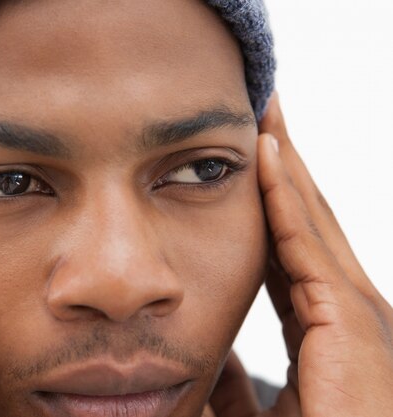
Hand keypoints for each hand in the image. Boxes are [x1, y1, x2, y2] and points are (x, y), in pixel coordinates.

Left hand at [208, 93, 392, 415]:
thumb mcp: (259, 410)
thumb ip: (235, 382)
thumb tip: (213, 358)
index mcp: (323, 325)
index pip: (290, 244)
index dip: (270, 198)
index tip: (249, 157)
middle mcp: (344, 306)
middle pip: (305, 217)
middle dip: (285, 161)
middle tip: (262, 108)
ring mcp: (352, 308)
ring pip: (308, 215)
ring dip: (286, 159)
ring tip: (266, 108)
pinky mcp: (347, 317)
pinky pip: (304, 241)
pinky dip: (285, 193)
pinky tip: (268, 152)